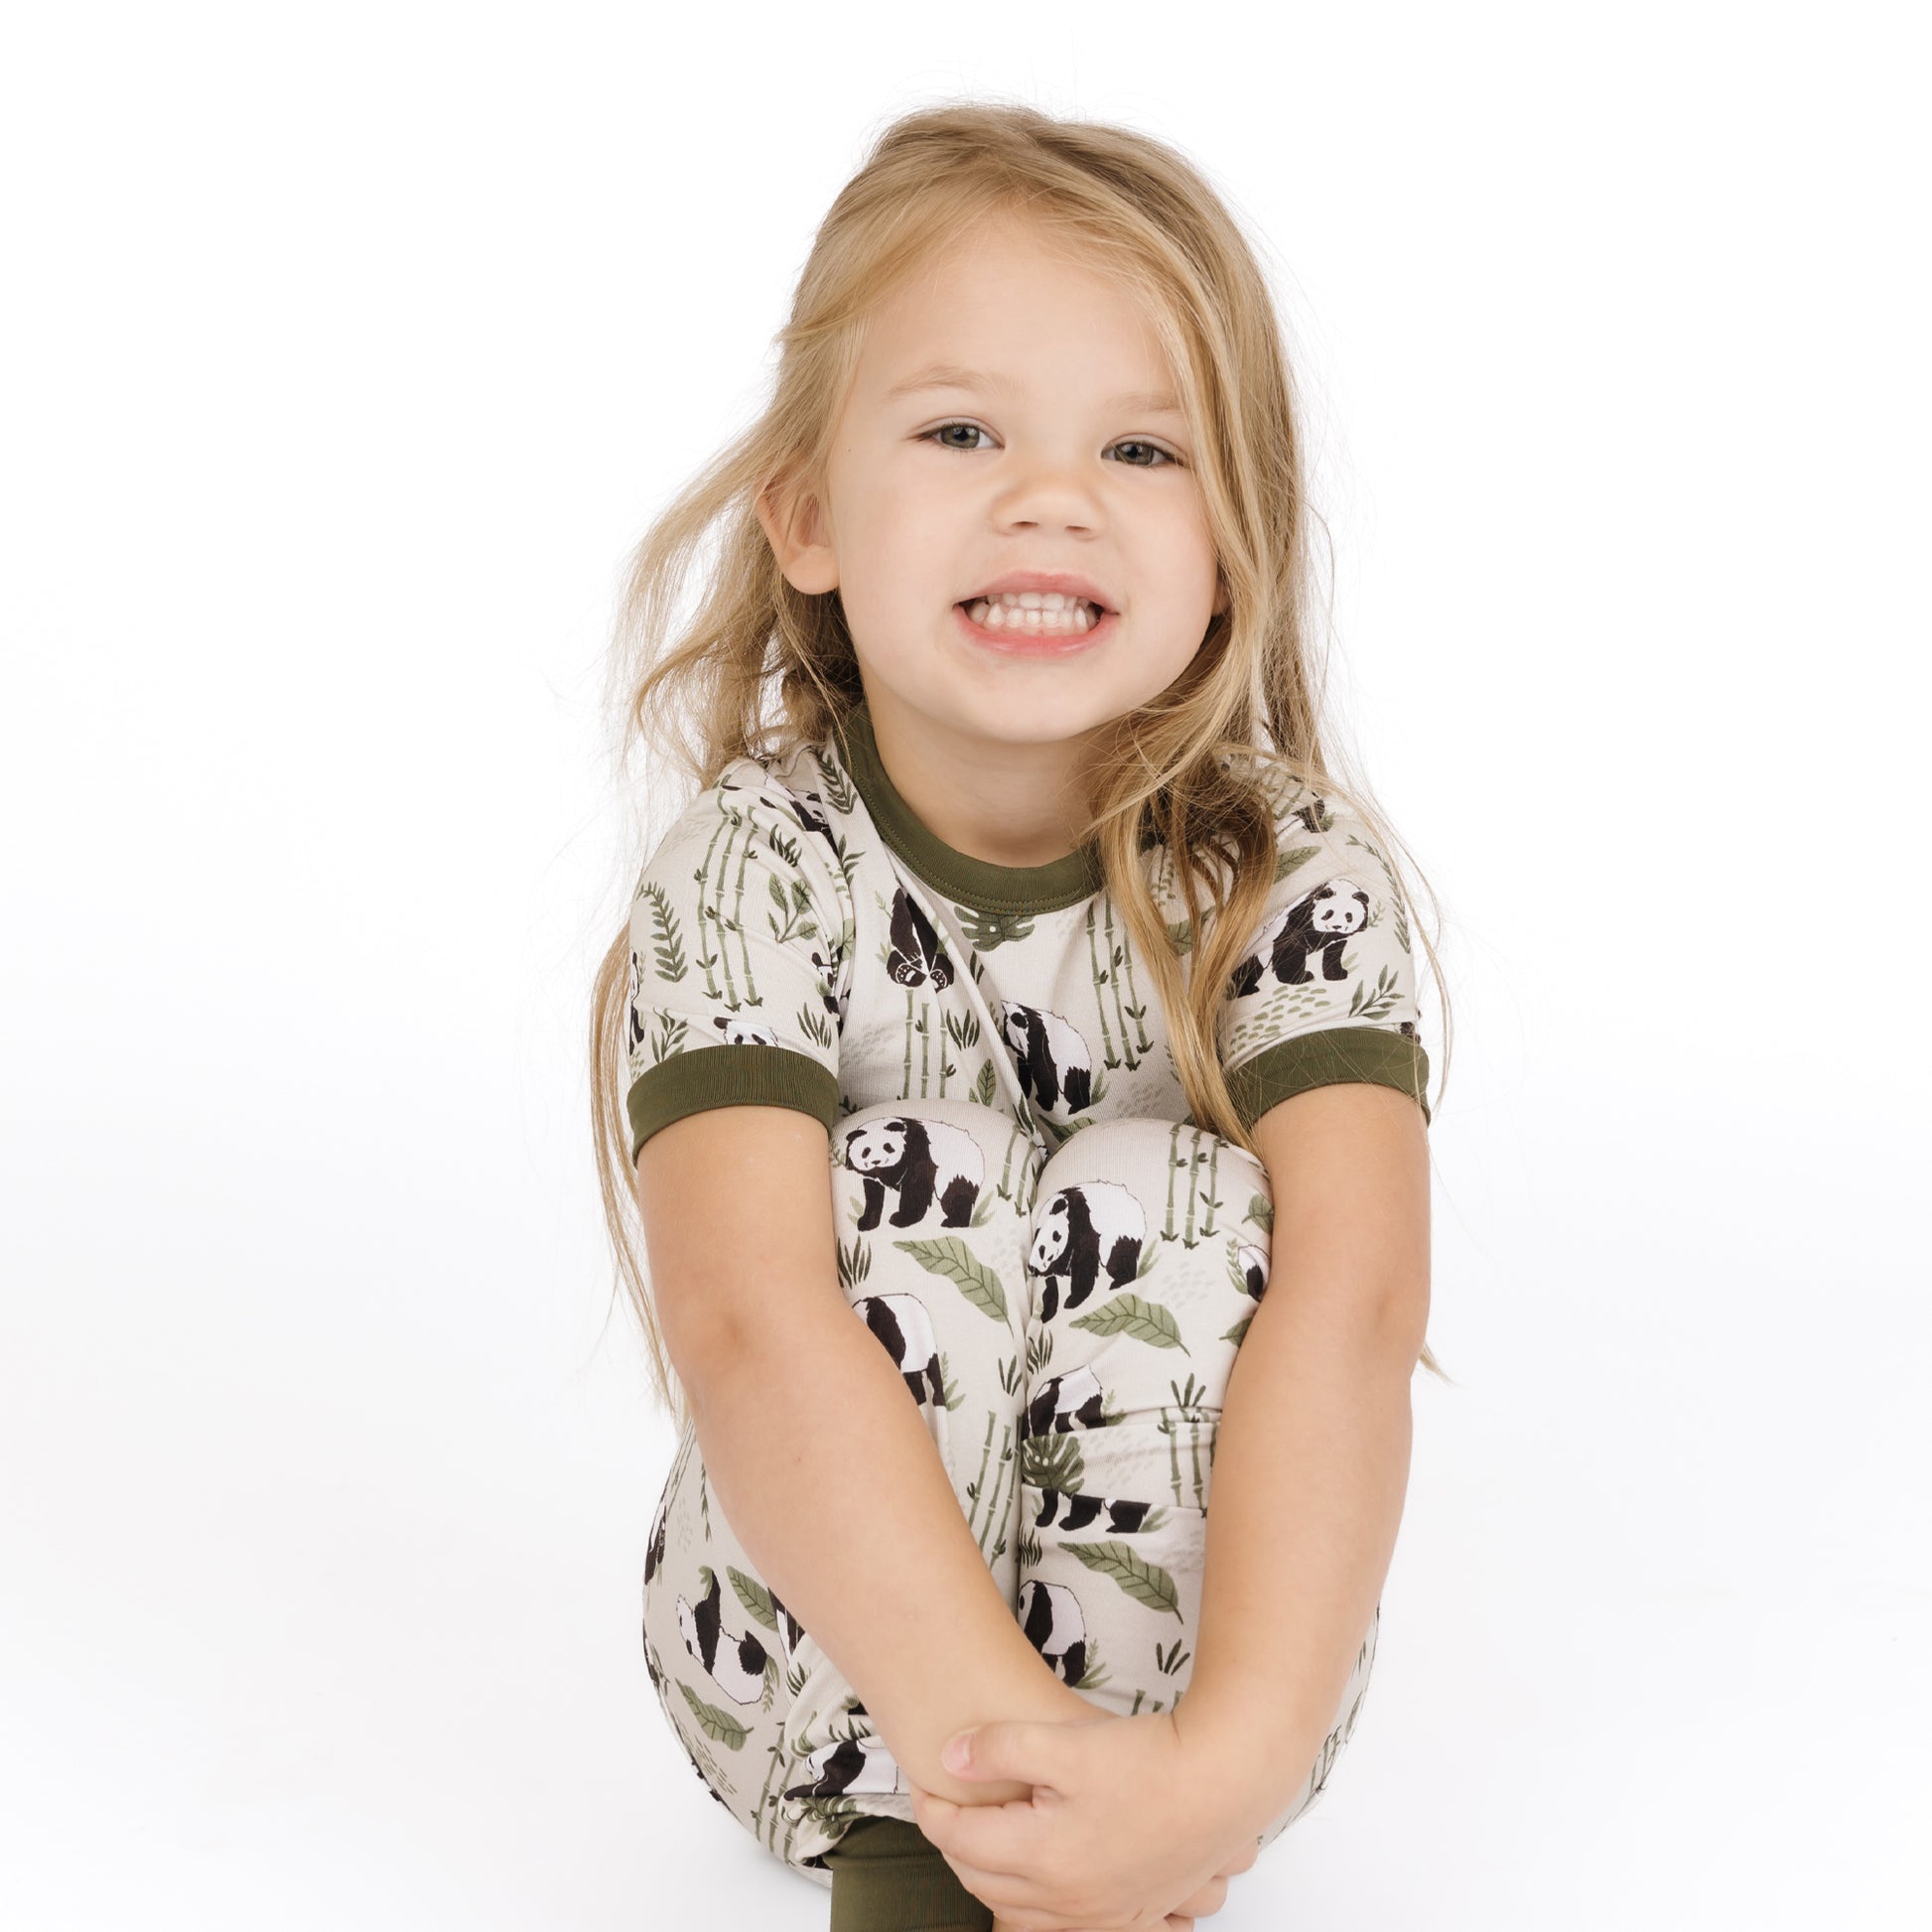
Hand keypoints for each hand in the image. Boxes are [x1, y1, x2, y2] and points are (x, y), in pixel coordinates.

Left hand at [906, 1707, 1258, 1930]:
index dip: (933, 1808)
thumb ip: (999, 1747)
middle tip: (948, 1805)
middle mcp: (1066, 1899)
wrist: (1221, 1783)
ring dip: (989, 1875)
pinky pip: (1058, 1923)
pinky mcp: (1128, 1914)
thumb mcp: (1065, 1742)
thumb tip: (950, 1757)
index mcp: (1043, 1857)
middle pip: (981, 1880)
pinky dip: (1031, 1901)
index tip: (925, 1780)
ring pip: (1017, 1909)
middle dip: (955, 1843)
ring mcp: (1099, 1914)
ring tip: (983, 1835)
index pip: (960, 1841)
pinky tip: (1036, 1873)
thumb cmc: (1147, 1761)